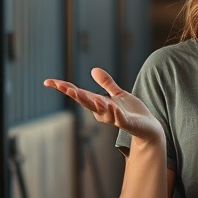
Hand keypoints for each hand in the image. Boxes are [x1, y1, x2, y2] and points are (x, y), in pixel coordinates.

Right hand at [43, 68, 163, 140]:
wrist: (149, 127)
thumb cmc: (132, 111)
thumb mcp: (118, 94)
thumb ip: (107, 83)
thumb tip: (93, 69)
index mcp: (99, 103)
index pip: (79, 94)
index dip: (64, 88)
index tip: (48, 81)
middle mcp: (103, 111)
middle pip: (85, 101)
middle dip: (73, 94)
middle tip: (61, 86)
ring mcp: (114, 117)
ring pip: (100, 110)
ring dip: (91, 102)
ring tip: (81, 93)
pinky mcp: (127, 122)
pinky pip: (119, 117)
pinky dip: (113, 112)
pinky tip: (109, 105)